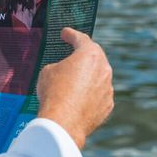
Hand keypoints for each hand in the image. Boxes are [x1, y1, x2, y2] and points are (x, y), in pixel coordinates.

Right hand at [35, 28, 113, 148]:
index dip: (71, 34)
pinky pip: (100, 94)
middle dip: (84, 53)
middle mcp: (104, 69)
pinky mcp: (107, 105)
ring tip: (75, 79)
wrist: (63, 123)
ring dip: (89, 75)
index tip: (65, 33)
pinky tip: (80, 97)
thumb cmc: (54, 93)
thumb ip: (59, 65)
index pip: (81, 39)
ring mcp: (108, 88)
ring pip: (99, 76)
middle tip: (74, 51)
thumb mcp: (48, 71)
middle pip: (95, 55)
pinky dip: (91, 93)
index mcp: (89, 55)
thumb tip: (63, 72)